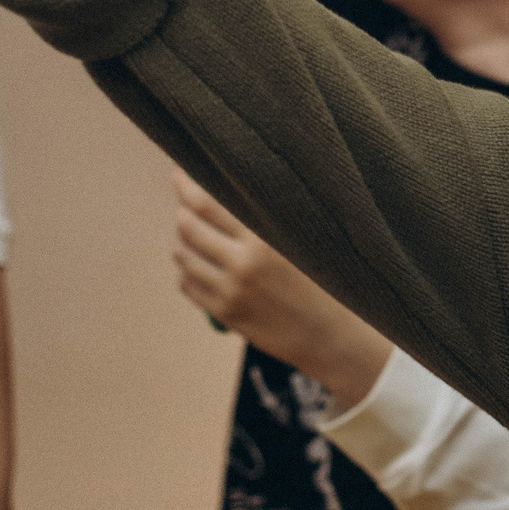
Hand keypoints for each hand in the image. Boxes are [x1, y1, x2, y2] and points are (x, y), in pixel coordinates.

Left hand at [172, 170, 391, 406]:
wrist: (329, 334)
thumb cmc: (322, 280)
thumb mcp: (299, 242)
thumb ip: (266, 219)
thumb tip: (230, 192)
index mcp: (264, 239)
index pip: (208, 204)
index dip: (186, 186)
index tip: (178, 175)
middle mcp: (243, 263)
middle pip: (188, 227)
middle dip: (181, 212)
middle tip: (184, 206)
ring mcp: (231, 290)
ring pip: (183, 256)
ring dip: (181, 243)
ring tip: (189, 238)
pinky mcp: (225, 313)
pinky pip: (188, 285)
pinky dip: (186, 272)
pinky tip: (197, 267)